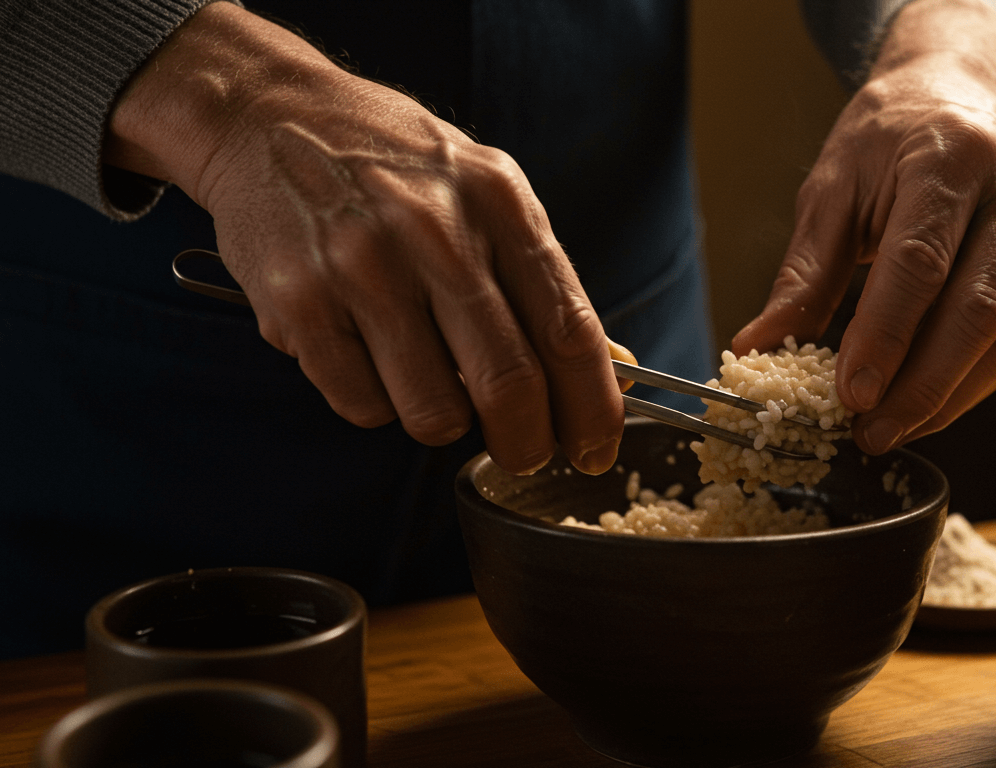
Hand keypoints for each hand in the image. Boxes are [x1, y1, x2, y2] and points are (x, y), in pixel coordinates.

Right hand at [105, 3, 623, 473]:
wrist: (268, 116)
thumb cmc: (393, 164)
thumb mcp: (485, 191)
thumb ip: (541, 277)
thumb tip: (615, 363)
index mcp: (498, 202)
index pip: (569, 330)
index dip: (591, 408)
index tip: (594, 449)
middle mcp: (435, 232)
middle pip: (509, 385)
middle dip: (526, 444)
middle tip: (523, 453)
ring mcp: (362, 268)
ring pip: (434, 412)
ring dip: (444, 421)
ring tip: (428, 378)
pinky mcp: (298, 303)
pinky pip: (362, 406)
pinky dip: (376, 403)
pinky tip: (367, 353)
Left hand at [733, 0, 995, 454]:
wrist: (962, 93)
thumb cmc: (889, 139)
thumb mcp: (832, 189)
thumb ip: (803, 274)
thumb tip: (759, 346)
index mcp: (951, 158)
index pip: (920, 263)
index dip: (886, 337)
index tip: (852, 396)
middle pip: (977, 310)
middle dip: (922, 385)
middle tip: (871, 433)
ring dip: (951, 396)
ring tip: (894, 430)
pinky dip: (976, 381)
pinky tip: (933, 405)